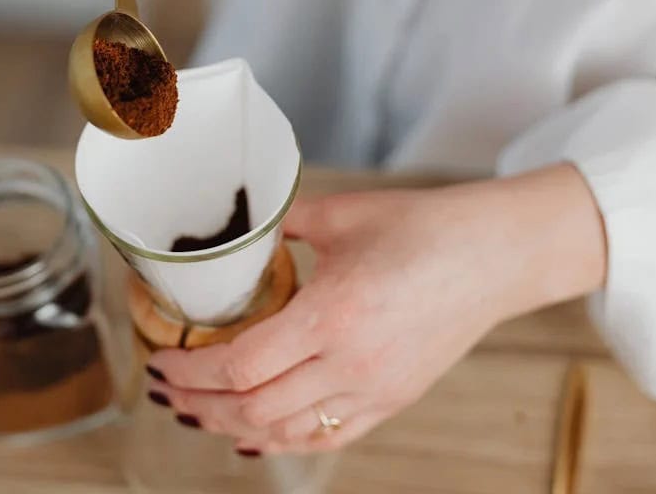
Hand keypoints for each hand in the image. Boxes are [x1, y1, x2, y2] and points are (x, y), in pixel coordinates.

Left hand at [144, 164, 605, 454]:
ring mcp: (376, 390)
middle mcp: (352, 364)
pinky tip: (256, 434)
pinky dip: (282, 440)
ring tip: (199, 411)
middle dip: (199, 404)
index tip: (163, 360)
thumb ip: (280, 227)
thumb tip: (240, 236)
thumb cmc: (422, 226)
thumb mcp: (341, 215)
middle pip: (253, 408)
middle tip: (168, 387)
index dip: (190, 370)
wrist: (492, 253)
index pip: (240, 366)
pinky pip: (327, 436)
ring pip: (285, 432)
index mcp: (333, 314)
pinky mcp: (394, 399)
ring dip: (232, 425)